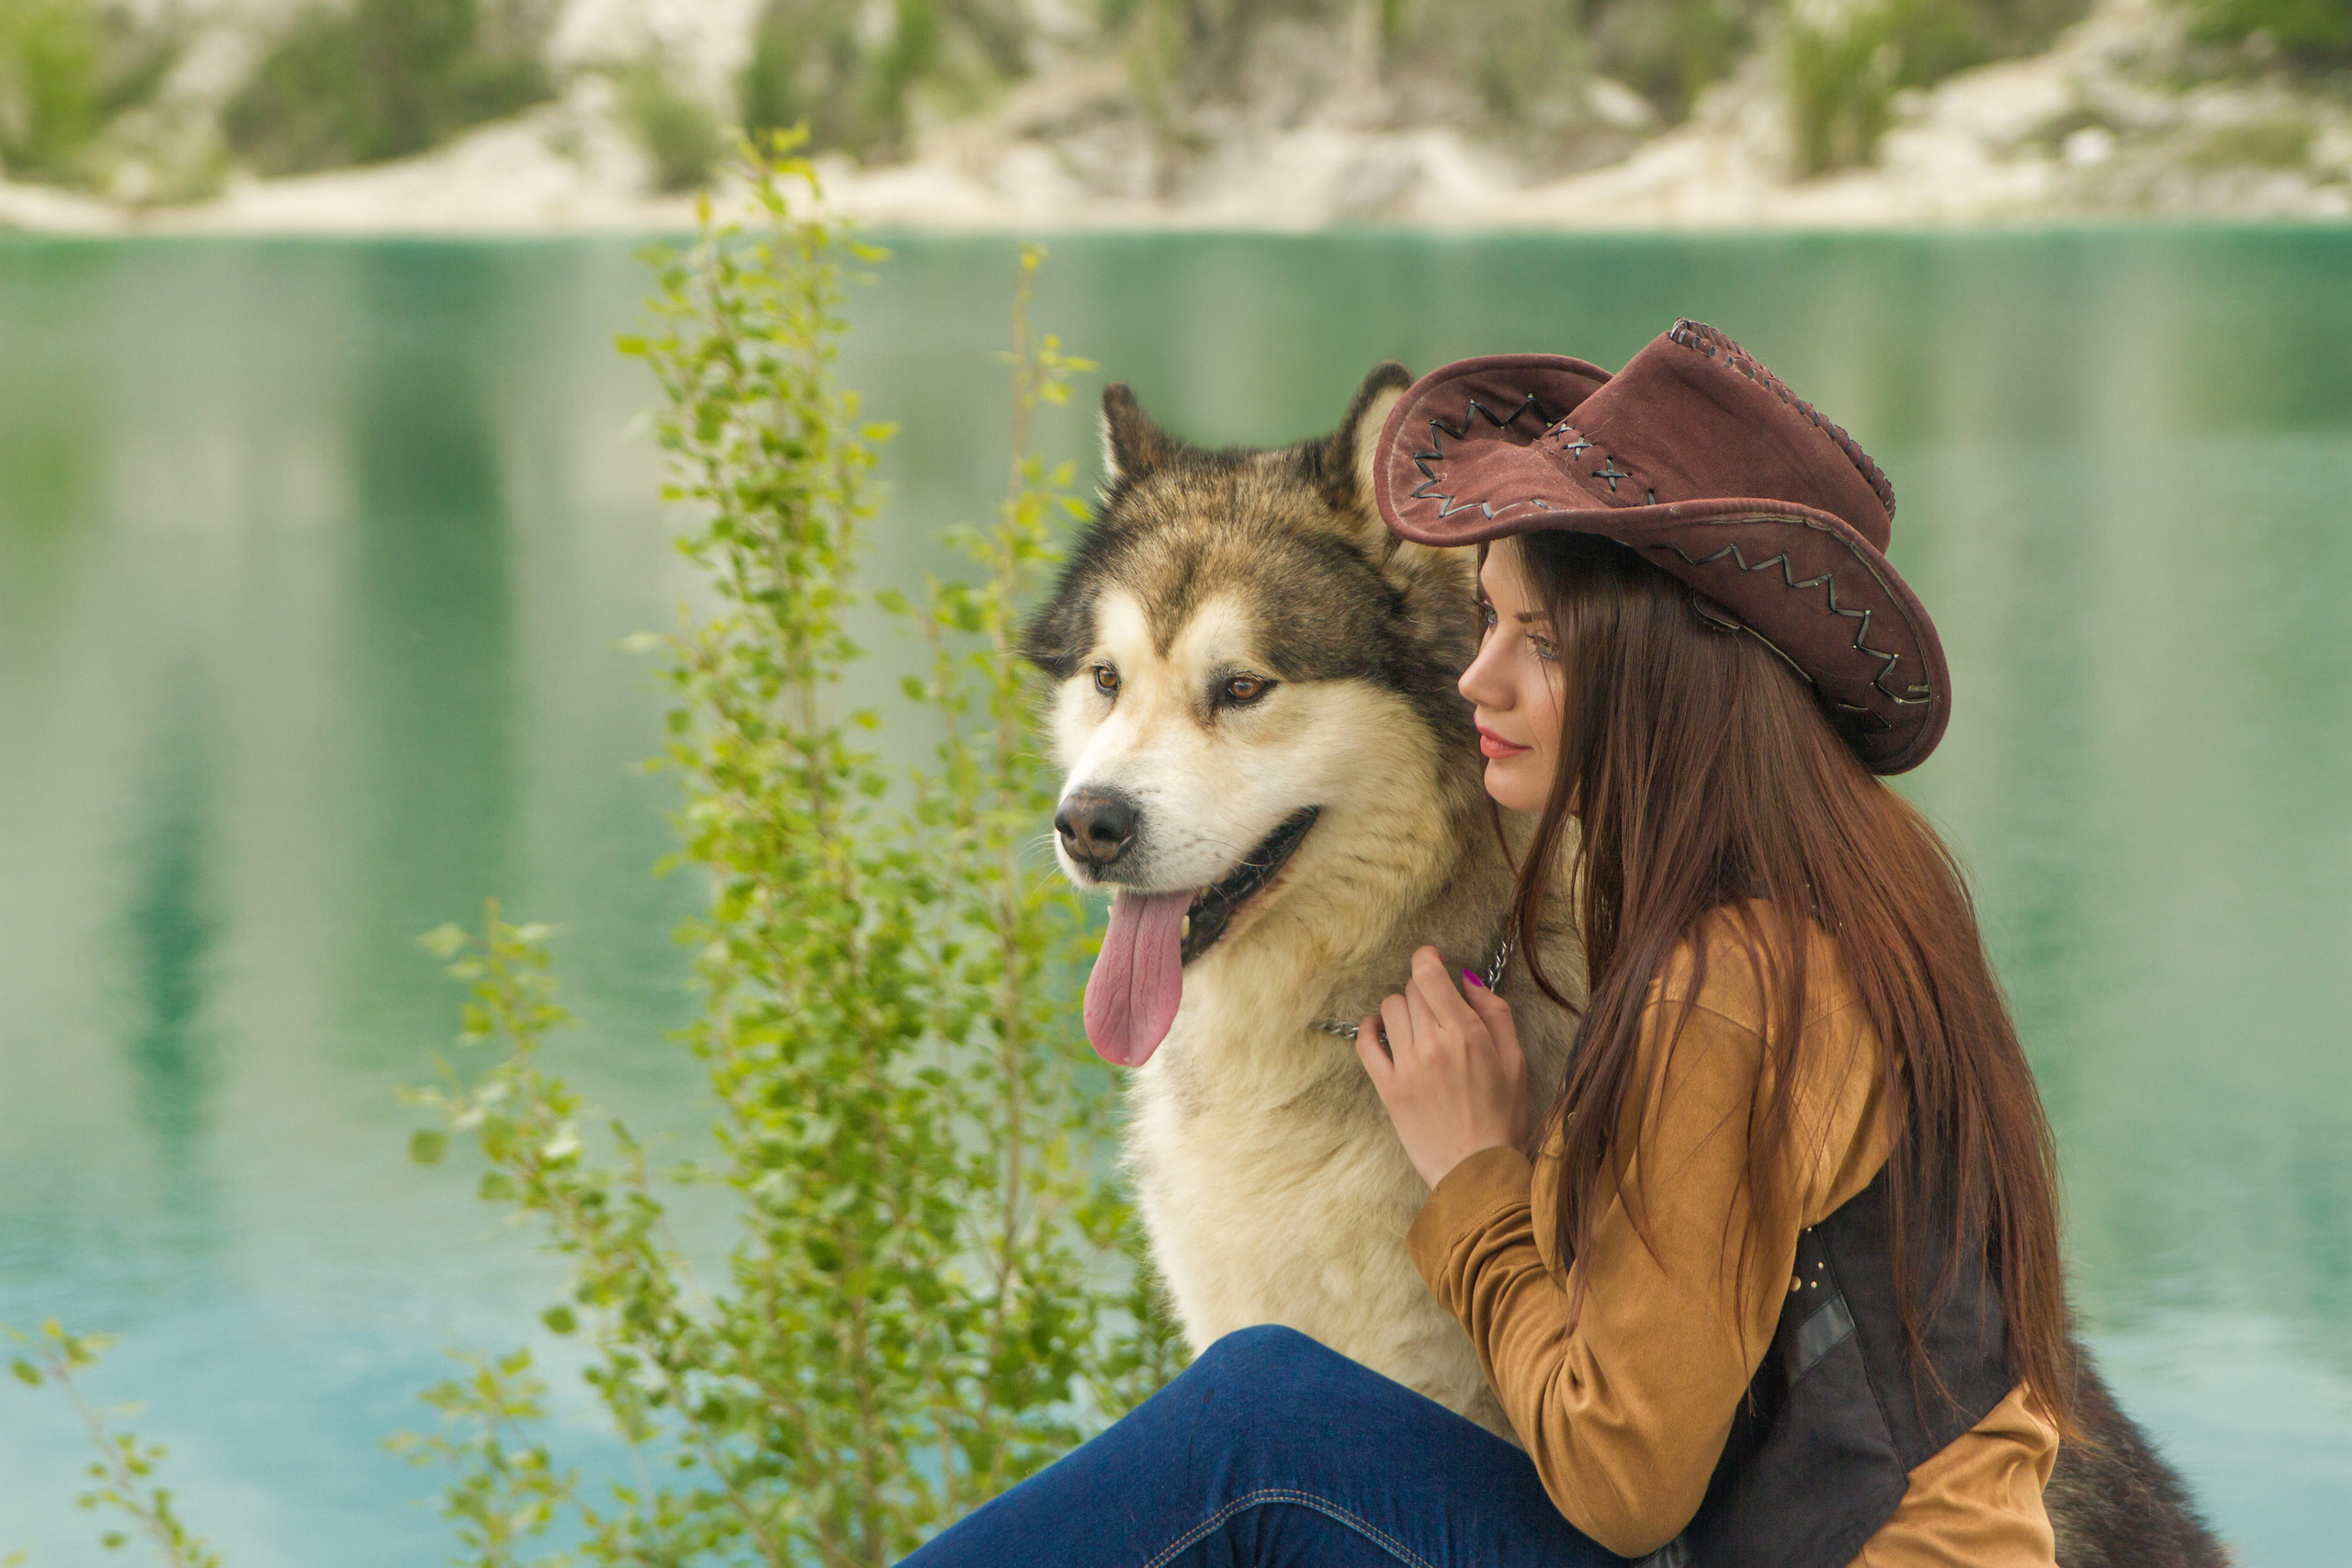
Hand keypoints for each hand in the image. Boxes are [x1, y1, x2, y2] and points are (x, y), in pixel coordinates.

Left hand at [1354, 947, 1527, 1189]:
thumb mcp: (1514, 1061)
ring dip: (1401, 1009)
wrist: (1477, 1170)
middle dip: (1423, 990)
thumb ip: (1494, 1014)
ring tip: (1416, 1024)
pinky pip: (1365, 1043)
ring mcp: (1406, 1066)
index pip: (1429, 975)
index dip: (1426, 959)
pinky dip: (1370, 1028)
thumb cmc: (1502, 1117)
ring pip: (1389, 1010)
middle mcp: (1433, 1044)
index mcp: (1467, 1034)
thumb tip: (1467, 980)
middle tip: (1436, 1006)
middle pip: (1411, 990)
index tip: (1431, 960)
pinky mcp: (1387, 1088)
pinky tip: (1380, 1029)